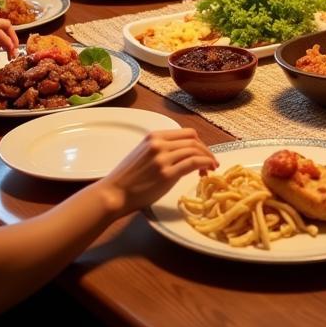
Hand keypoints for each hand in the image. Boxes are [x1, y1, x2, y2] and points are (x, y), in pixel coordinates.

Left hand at [0, 15, 18, 80]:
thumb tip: (10, 26)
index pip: (3, 25)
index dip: (11, 34)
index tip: (15, 45)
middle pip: (3, 34)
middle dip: (10, 43)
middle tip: (14, 53)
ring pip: (1, 43)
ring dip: (7, 48)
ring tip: (11, 56)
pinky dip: (0, 53)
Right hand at [100, 128, 217, 215]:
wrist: (114, 193)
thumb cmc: (127, 178)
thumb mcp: (143, 154)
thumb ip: (161, 149)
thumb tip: (182, 154)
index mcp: (154, 136)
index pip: (187, 133)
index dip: (200, 143)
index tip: (204, 153)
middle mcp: (160, 144)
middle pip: (194, 140)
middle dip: (206, 150)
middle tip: (212, 162)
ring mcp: (163, 158)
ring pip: (195, 151)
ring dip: (208, 158)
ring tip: (210, 169)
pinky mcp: (166, 174)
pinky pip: (193, 163)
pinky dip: (204, 164)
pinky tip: (207, 170)